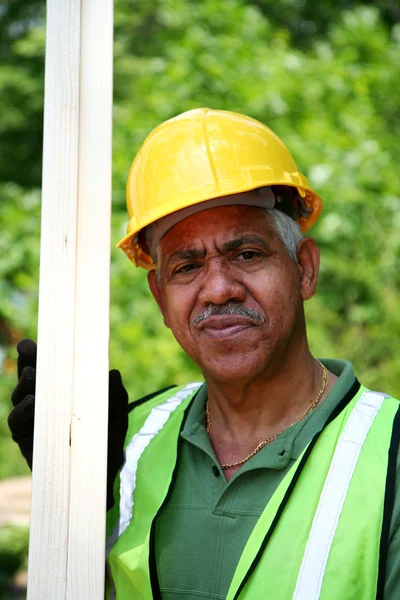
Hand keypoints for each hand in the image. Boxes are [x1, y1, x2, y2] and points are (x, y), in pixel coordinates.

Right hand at [8, 339, 128, 510]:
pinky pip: (18, 425)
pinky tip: (31, 403)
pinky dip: (22, 412)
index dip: (37, 355)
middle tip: (28, 348)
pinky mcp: (29, 443)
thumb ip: (115, 395)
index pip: (46, 371)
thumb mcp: (116, 415)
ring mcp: (34, 425)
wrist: (105, 477)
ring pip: (19, 399)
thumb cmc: (108, 441)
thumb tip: (113, 373)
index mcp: (62, 394)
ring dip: (24, 385)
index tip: (33, 341)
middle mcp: (44, 407)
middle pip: (28, 380)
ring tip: (33, 375)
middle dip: (26, 362)